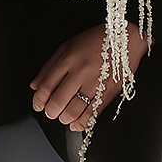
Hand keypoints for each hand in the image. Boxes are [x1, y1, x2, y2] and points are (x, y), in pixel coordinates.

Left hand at [31, 23, 149, 131]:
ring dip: (64, 118)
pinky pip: (91, 114)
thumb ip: (49, 66)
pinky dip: (81, 123)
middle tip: (50, 111)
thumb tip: (35, 86)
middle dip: (50, 111)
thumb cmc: (96, 40)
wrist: (126, 38)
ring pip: (72, 111)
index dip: (38, 101)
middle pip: (57, 102)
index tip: (38, 105)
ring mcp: (95, 84)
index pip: (46, 87)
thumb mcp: (68, 45)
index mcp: (68, 59)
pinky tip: (76, 123)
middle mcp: (80, 72)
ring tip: (63, 116)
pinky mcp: (108, 93)